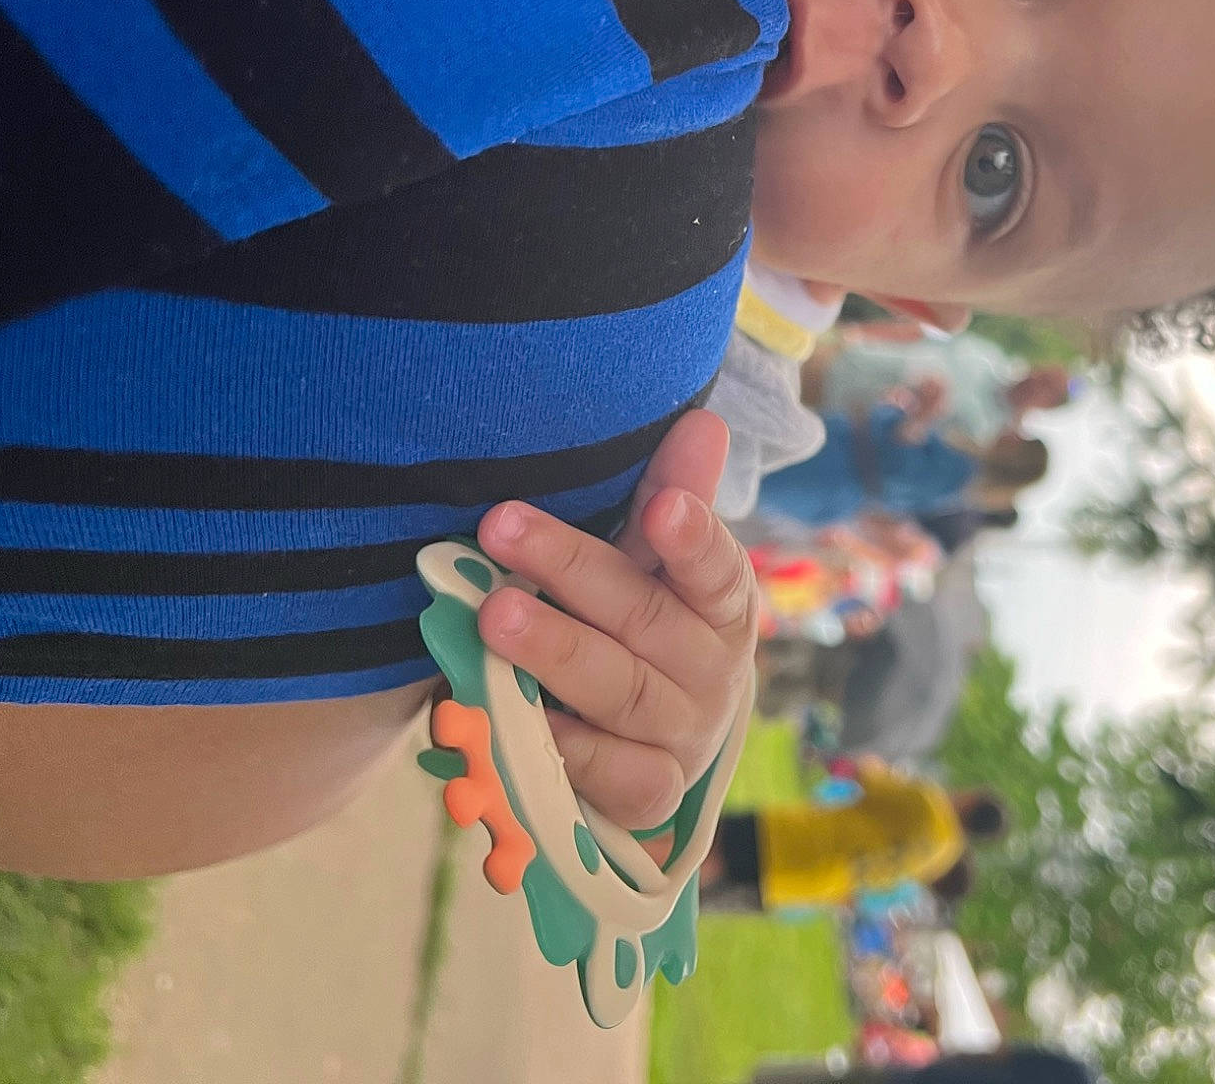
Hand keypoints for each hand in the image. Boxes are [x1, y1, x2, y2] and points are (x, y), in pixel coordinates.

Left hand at [469, 410, 758, 831]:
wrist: (649, 743)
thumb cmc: (644, 629)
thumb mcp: (654, 561)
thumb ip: (672, 494)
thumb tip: (704, 420)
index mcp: (722, 604)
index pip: (718, 568)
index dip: (693, 538)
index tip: (661, 506)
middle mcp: (712, 672)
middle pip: (646, 620)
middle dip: (572, 570)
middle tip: (502, 526)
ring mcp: (682, 737)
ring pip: (619, 692)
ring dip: (553, 651)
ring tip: (493, 616)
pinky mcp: (648, 794)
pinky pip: (604, 771)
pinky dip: (559, 744)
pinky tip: (513, 713)